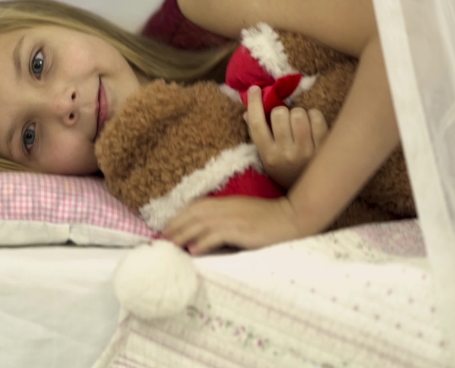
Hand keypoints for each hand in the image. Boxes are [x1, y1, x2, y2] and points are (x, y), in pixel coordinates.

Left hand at [162, 196, 300, 254]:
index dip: (179, 217)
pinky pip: (218, 235)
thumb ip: (225, 220)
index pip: (196, 207)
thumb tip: (204, 235)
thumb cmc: (270, 220)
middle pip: (194, 214)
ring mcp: (234, 218)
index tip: (166, 229)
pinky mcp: (242, 230)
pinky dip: (203, 241)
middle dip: (175, 226)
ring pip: (201, 224)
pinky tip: (193, 250)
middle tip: (161, 239)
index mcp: (227, 203)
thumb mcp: (244, 215)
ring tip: (170, 245)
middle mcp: (227, 208)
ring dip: (183, 234)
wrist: (293, 218)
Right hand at [245, 86, 328, 188]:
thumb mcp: (268, 158)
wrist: (311, 196)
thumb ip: (258, 136)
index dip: (254, 103)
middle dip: (283, 112)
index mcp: (268, 156)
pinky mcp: (324, 147)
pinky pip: (316, 117)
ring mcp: (306, 151)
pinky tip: (312, 126)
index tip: (254, 89)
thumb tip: (246, 112)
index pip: (256, 124)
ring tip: (300, 124)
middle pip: (280, 114)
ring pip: (299, 113)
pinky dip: (314, 116)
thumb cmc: (286, 171)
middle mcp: (286, 154)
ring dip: (299, 114)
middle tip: (286, 120)